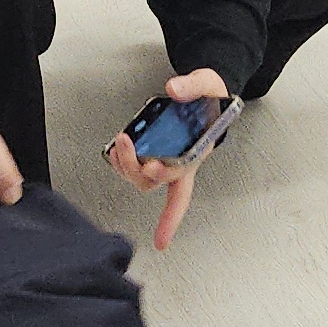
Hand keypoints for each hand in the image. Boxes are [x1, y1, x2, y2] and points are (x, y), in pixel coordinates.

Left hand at [105, 67, 229, 250]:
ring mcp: (162, 157)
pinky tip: (117, 148)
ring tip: (121, 142)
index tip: (161, 241)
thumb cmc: (210, 98)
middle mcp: (176, 163)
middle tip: (128, 144)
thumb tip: (174, 89)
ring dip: (125, 164)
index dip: (171, 219)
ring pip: (139, 177)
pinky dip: (120, 159)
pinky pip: (131, 164)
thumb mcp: (208, 85)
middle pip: (153, 182)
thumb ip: (193, 87)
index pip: (182, 194)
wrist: (205, 93)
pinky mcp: (151, 147)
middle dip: (137, 168)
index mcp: (193, 156)